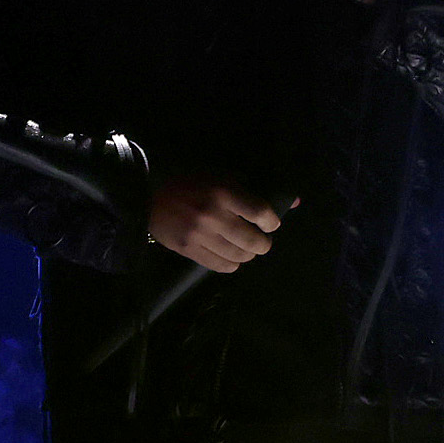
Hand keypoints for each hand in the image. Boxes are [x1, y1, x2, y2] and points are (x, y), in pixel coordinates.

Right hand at [147, 177, 290, 273]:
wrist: (148, 190)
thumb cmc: (191, 180)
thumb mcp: (223, 176)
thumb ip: (255, 190)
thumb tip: (294, 202)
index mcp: (224, 192)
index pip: (262, 214)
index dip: (272, 223)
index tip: (271, 224)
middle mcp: (213, 216)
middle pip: (254, 242)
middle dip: (263, 243)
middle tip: (261, 240)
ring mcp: (200, 235)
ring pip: (239, 257)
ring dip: (248, 254)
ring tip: (246, 249)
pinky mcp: (188, 249)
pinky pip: (220, 266)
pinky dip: (231, 263)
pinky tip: (231, 256)